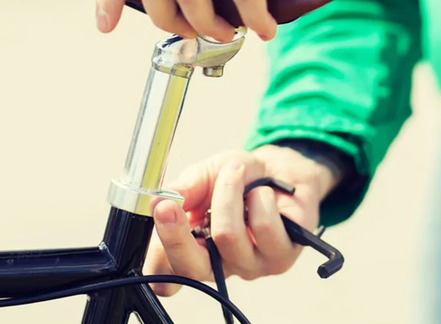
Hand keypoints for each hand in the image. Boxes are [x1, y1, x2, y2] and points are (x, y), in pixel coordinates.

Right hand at [144, 145, 340, 295]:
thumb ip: (185, 189)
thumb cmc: (242, 177)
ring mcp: (252, 265)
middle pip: (192, 267)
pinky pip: (263, 226)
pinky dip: (260, 197)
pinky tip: (265, 192)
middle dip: (177, 234)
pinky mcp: (282, 257)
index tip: (157, 214)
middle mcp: (220, 265)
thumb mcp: (206, 174)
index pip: (166, 273)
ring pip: (227, 236)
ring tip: (237, 173)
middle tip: (169, 204)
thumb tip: (160, 201)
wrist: (283, 168)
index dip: (157, 253)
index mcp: (195, 251)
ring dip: (228, 193)